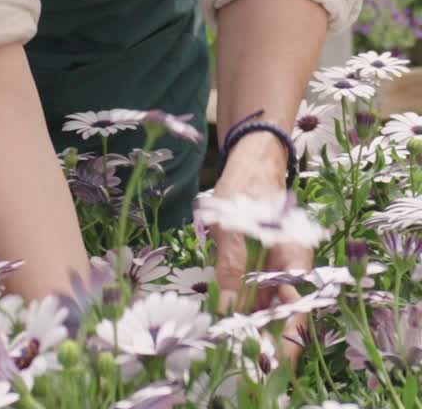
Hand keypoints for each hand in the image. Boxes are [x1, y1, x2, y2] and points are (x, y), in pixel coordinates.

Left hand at [210, 138, 310, 366]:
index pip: (297, 316)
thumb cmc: (247, 185)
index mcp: (295, 261)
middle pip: (282, 316)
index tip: (263, 364)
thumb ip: (231, 267)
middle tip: (236, 358)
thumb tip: (227, 310)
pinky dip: (241, 305)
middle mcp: (292, 269)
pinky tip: (223, 315)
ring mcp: (277, 266)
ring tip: (226, 342)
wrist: (252, 156)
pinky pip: (255, 291)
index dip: (283, 345)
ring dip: (249, 324)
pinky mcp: (261, 262)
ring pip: (266, 306)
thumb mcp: (233, 225)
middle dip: (262, 339)